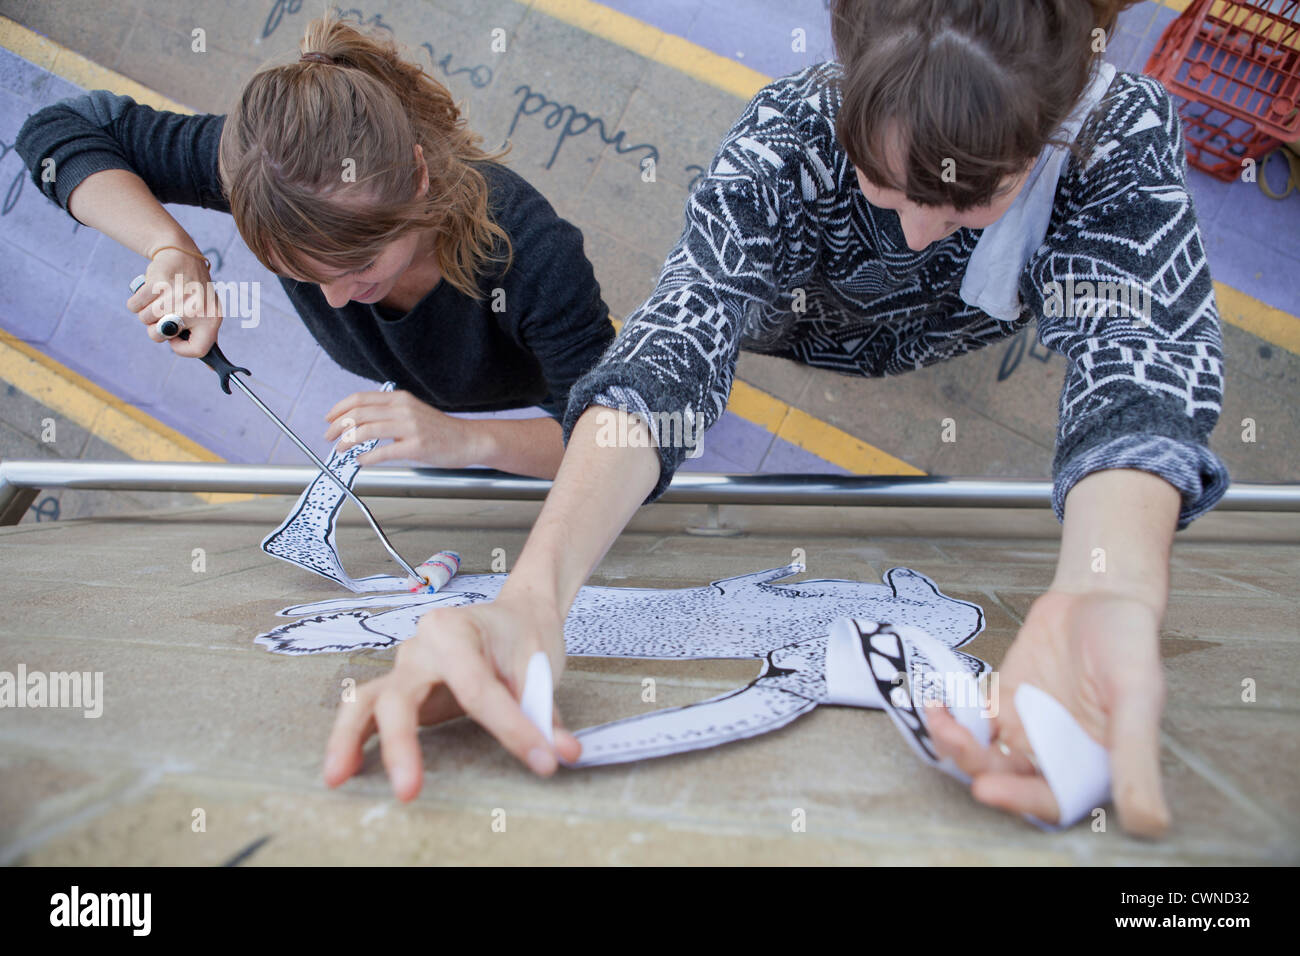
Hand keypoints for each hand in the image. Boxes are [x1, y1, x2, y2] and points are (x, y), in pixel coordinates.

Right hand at [125, 246, 220, 357]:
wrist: (182, 256)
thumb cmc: (193, 292)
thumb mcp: (207, 313)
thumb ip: (204, 339)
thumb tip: (212, 369)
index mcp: (212, 319)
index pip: (198, 350)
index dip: (180, 348)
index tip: (176, 338)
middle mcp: (197, 308)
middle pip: (160, 336)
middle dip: (155, 328)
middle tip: (164, 314)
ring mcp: (176, 295)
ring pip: (144, 320)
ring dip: (146, 313)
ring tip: (160, 299)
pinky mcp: (157, 282)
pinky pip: (134, 306)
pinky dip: (136, 302)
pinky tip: (150, 292)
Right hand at [323, 594, 581, 799]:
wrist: (516, 615)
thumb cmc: (524, 636)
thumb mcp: (540, 668)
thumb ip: (545, 713)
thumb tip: (561, 753)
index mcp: (456, 630)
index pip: (478, 688)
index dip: (511, 727)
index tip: (543, 758)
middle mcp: (421, 646)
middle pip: (403, 695)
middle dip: (403, 744)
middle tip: (409, 789)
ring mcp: (406, 668)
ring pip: (366, 701)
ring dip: (349, 740)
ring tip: (337, 777)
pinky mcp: (402, 690)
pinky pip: (367, 711)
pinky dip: (351, 739)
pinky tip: (342, 770)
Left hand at [324, 390, 484, 466]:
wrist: (470, 439)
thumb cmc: (441, 430)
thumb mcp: (413, 411)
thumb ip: (389, 412)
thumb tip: (361, 422)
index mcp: (400, 398)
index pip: (360, 398)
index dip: (339, 408)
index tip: (329, 419)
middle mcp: (403, 409)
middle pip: (359, 413)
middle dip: (338, 426)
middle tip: (329, 437)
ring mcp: (410, 427)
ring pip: (367, 430)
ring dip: (347, 441)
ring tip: (340, 449)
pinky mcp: (416, 446)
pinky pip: (383, 451)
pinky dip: (366, 457)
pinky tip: (360, 460)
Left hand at [927, 589, 1169, 835]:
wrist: (1099, 595)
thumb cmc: (1128, 643)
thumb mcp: (1137, 697)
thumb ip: (1135, 757)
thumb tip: (1149, 824)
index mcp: (1094, 765)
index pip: (1054, 799)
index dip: (1020, 800)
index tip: (986, 788)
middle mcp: (1057, 755)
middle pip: (1010, 780)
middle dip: (977, 767)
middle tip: (954, 743)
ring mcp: (1027, 730)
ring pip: (985, 755)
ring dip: (957, 745)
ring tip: (940, 719)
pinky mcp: (1003, 704)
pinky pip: (972, 724)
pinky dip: (951, 720)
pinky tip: (936, 704)